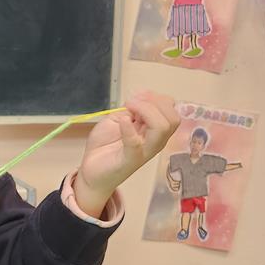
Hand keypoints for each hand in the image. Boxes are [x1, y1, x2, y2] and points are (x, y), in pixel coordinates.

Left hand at [74, 92, 179, 217]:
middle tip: (131, 103)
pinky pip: (136, 145)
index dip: (156, 98)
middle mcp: (155, 141)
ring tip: (127, 109)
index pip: (171, 111)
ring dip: (145, 110)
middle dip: (154, 103)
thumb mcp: (119, 119)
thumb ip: (132, 109)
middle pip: (172, 119)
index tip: (137, 96)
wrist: (92, 169)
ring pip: (162, 128)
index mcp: (154, 130)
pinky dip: (129, 130)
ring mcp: (145, 151)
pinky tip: (123, 121)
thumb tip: (141, 97)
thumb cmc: (106, 145)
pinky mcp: (130, 160)